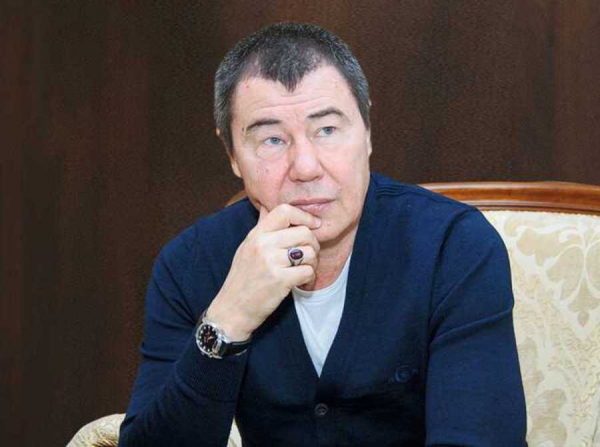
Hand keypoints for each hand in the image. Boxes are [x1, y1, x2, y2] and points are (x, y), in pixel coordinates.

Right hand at [205, 204, 321, 340]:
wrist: (231, 309)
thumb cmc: (242, 278)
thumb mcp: (246, 247)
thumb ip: (261, 228)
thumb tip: (267, 206)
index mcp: (256, 234)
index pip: (284, 211)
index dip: (304, 215)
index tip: (313, 224)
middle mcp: (263, 244)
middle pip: (303, 231)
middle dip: (314, 243)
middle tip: (310, 255)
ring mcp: (271, 262)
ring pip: (309, 251)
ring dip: (313, 262)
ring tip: (304, 269)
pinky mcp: (280, 280)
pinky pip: (308, 271)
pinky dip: (310, 277)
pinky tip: (302, 282)